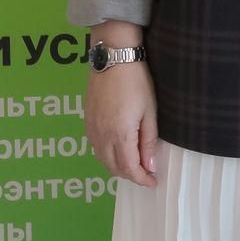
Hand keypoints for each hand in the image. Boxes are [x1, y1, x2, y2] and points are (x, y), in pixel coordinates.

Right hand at [86, 27, 158, 187]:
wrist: (113, 58)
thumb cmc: (136, 82)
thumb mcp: (149, 112)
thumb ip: (148, 141)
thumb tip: (150, 165)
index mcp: (119, 135)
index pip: (129, 168)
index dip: (141, 179)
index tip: (152, 182)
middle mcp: (101, 136)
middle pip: (114, 168)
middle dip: (130, 175)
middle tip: (146, 173)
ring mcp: (92, 129)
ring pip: (102, 159)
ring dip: (117, 167)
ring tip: (134, 163)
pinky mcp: (87, 121)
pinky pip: (95, 148)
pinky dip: (107, 155)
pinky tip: (118, 150)